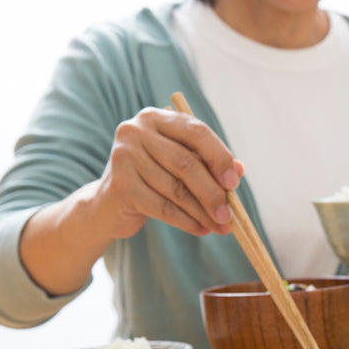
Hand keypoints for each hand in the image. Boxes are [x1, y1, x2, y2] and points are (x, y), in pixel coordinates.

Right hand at [19, 107, 243, 295]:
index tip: (235, 182)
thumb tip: (240, 170)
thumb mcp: (181, 166)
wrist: (108, 205)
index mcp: (156, 118)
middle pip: (186, 163)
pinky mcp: (120, 185)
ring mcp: (124, 156)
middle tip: (230, 215)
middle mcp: (135, 131)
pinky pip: (163, 207)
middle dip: (213, 192)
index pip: (195, 131)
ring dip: (203, 212)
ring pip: (176, 189)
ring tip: (220, 226)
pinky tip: (201, 230)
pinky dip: (186, 222)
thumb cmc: (153, 180)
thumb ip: (209, 163)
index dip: (219, 157)